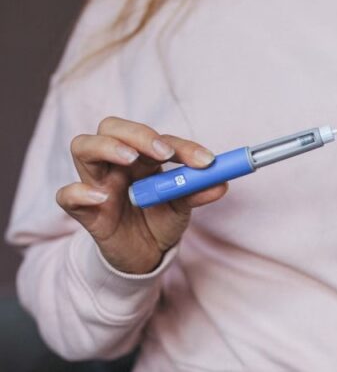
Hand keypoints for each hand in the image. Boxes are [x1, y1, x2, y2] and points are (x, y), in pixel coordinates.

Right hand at [56, 117, 227, 273]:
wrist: (144, 255)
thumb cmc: (161, 220)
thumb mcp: (183, 207)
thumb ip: (197, 192)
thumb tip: (222, 183)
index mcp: (143, 157)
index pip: (157, 139)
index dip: (182, 147)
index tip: (206, 162)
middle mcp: (117, 163)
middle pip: (112, 127)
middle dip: (138, 134)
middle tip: (163, 153)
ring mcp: (97, 183)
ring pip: (83, 146)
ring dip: (107, 147)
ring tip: (131, 160)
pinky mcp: (84, 211)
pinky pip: (67, 195)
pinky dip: (80, 192)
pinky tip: (102, 198)